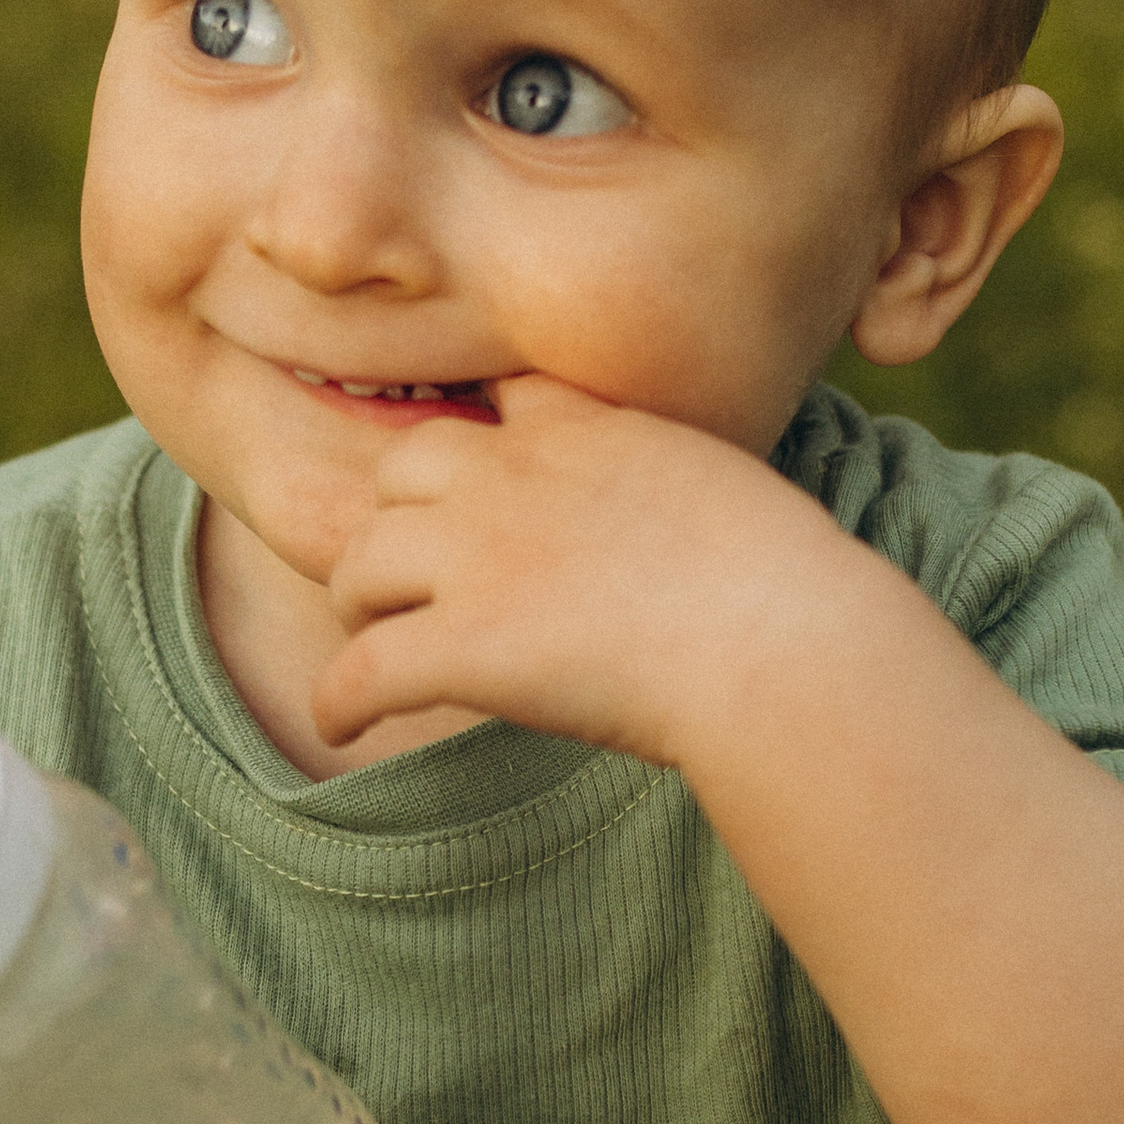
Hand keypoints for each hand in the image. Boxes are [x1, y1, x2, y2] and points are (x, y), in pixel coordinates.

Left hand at [312, 373, 829, 762]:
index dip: (475, 443)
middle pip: (398, 470)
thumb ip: (662, 486)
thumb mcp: (722, 484)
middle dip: (397, 520)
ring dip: (359, 605)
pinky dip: (338, 702)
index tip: (478, 482)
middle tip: (415, 577)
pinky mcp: (462, 645)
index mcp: (582, 430)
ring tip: (379, 642)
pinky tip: (341, 724)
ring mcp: (477, 557)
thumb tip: (664, 533)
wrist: (779, 636)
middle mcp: (510, 477)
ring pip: (357, 562)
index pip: (496, 400)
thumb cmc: (785, 580)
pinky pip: (358, 674)